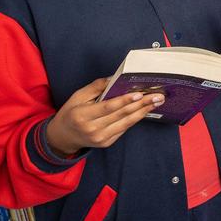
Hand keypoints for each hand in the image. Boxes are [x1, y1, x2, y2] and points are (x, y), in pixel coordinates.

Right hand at [45, 78, 161, 156]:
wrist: (63, 137)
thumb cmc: (70, 114)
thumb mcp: (77, 97)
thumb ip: (96, 87)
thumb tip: (114, 77)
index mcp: (83, 116)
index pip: (108, 107)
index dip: (124, 101)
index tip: (139, 94)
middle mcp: (93, 129)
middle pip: (121, 115)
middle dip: (141, 104)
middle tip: (157, 96)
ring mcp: (101, 138)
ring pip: (126, 123)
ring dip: (143, 112)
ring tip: (156, 102)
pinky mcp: (107, 143)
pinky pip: (124, 128)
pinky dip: (135, 118)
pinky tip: (145, 110)